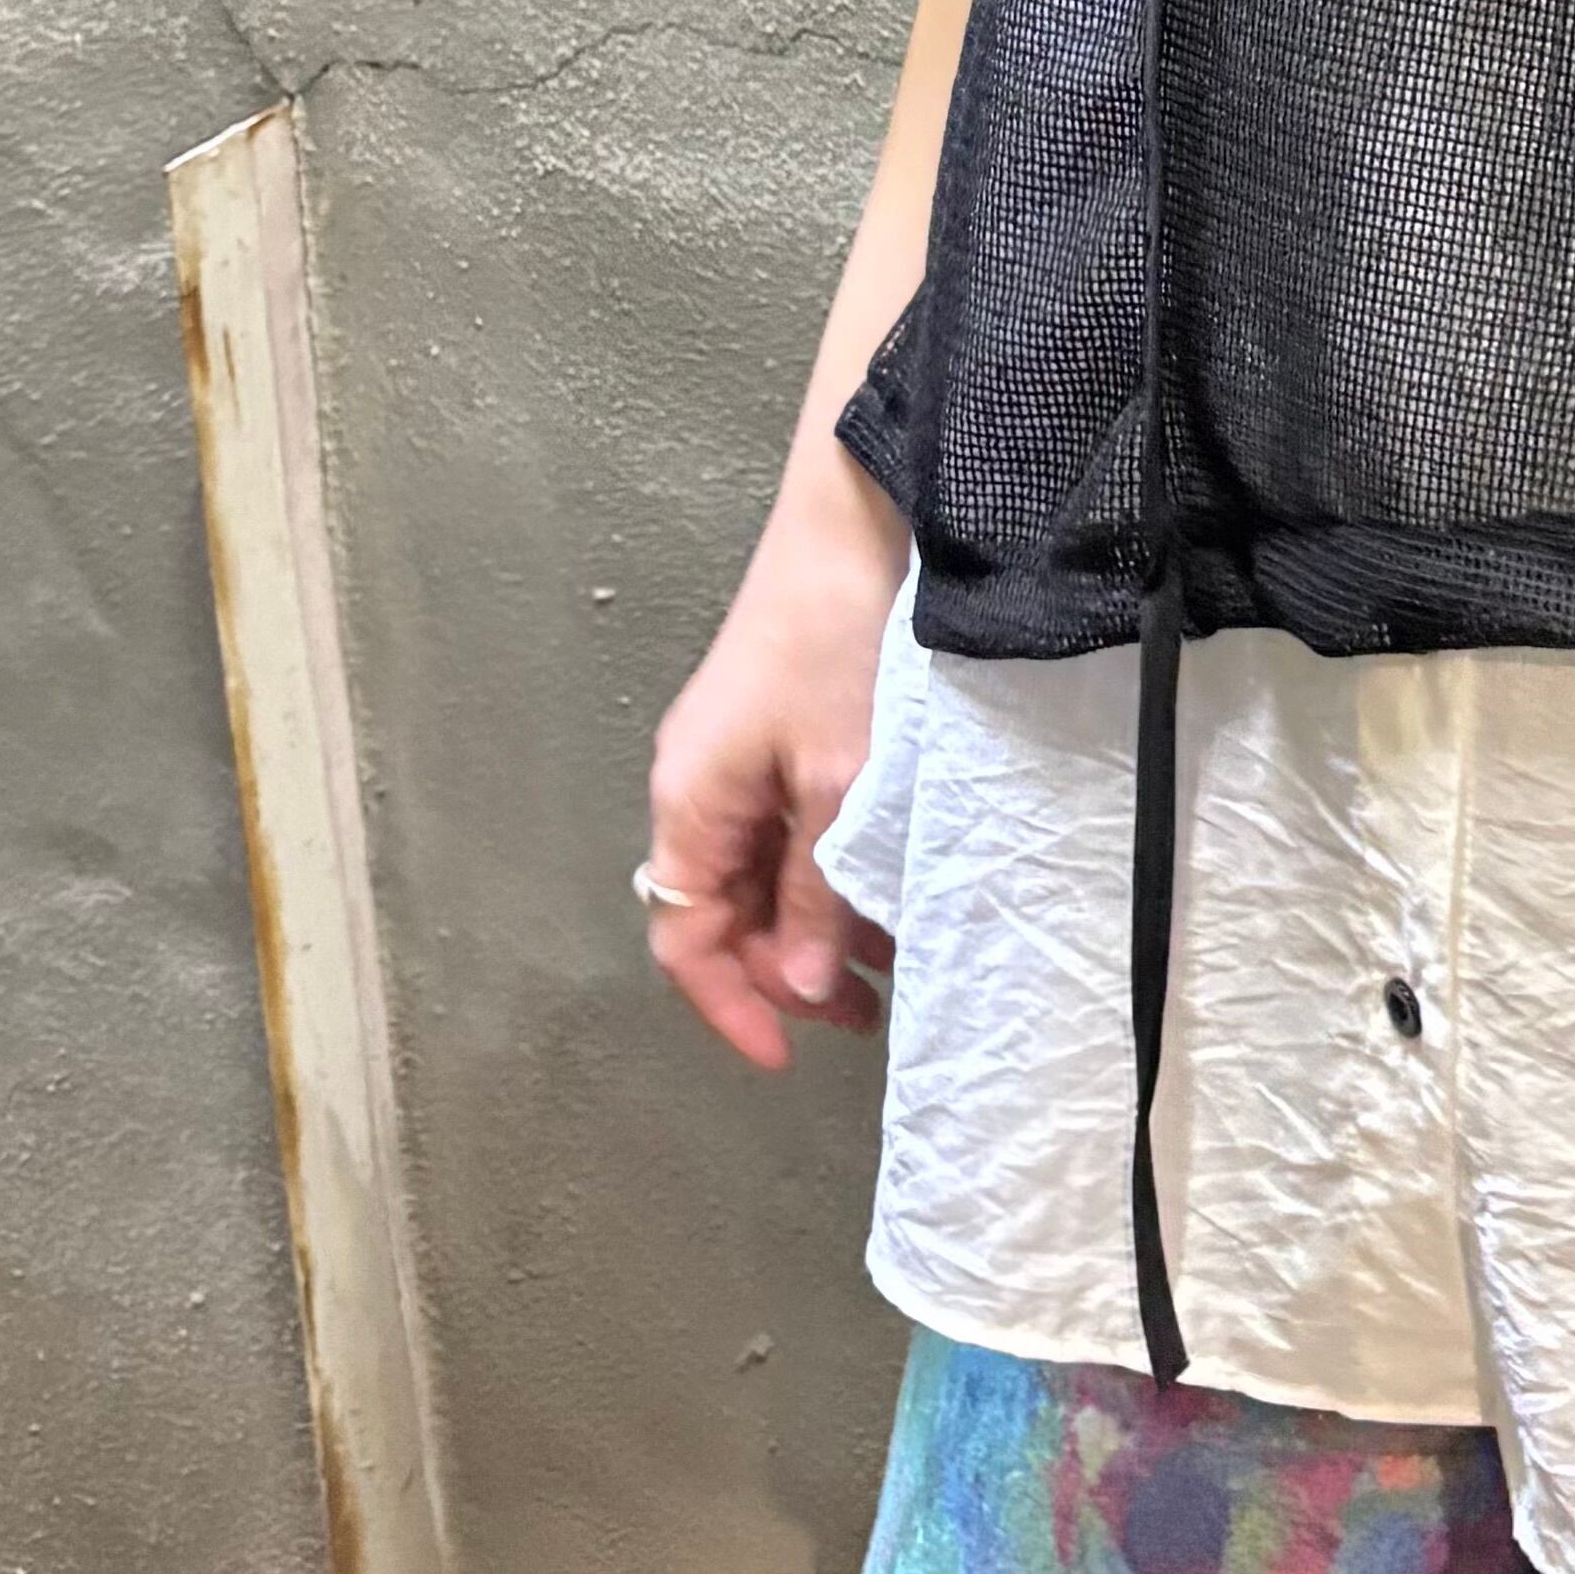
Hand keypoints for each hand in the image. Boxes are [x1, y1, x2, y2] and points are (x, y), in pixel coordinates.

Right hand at [641, 494, 905, 1071]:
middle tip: (867, 1008)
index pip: (685, 939)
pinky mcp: (777, 731)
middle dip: (786, 971)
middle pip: (723, 913)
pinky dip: (827, 873)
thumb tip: (801, 984)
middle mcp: (699, 786)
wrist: (860, 518)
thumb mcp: (839, 782)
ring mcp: (738, 756)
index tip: (790, 1056)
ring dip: (814, 925)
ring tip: (890, 961)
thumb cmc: (839, 645)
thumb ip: (816, 889)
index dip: (732, 1005)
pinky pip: (786, 830)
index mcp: (690, 801)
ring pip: (761, 876)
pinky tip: (883, 891)